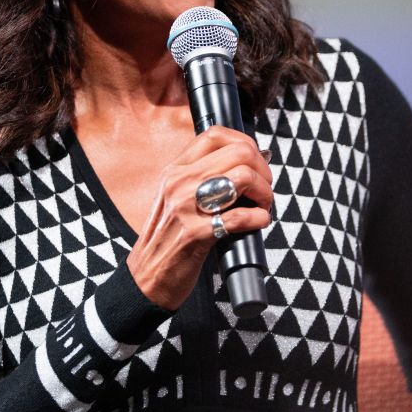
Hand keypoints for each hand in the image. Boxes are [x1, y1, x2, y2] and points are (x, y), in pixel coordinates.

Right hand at [125, 126, 272, 309]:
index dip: (245, 143)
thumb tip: (248, 162)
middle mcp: (180, 183)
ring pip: (243, 177)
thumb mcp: (176, 196)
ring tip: (263, 206)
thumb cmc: (168, 236)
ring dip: (265, 192)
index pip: (215, 134)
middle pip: (239, 153)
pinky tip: (259, 222)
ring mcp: (187, 207)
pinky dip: (259, 218)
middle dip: (263, 170)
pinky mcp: (196, 234)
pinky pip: (241, 216)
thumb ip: (203, 177)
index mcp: (176, 170)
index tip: (255, 161)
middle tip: (264, 187)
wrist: (146, 277)